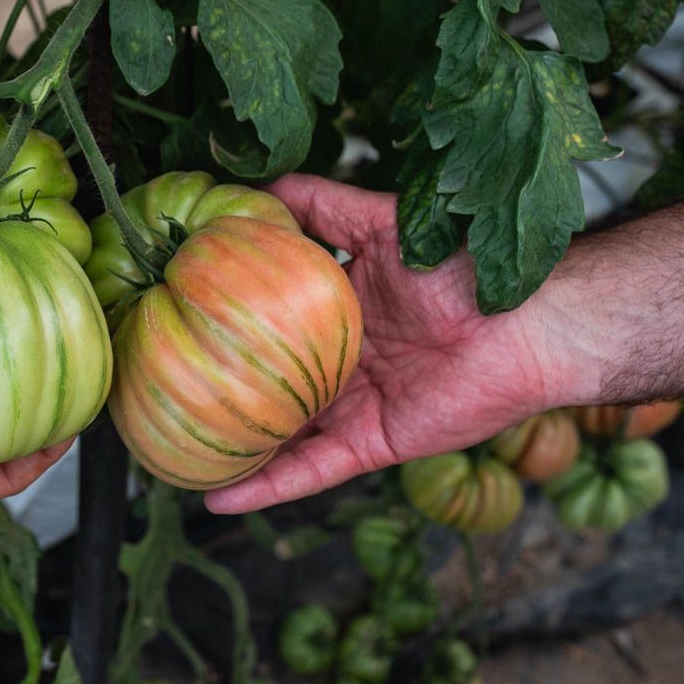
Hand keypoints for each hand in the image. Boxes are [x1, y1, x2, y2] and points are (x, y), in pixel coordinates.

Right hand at [205, 175, 573, 514]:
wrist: (527, 324)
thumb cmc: (461, 267)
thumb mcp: (380, 222)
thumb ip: (321, 206)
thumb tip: (257, 185)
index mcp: (338, 307)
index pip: (267, 316)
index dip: (224, 318)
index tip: (170, 316)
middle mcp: (340, 359)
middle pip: (267, 381)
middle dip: (219, 391)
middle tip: (156, 395)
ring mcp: (353, 404)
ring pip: (280, 434)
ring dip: (233, 448)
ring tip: (171, 460)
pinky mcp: (372, 443)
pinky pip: (312, 471)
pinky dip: (269, 486)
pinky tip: (220, 498)